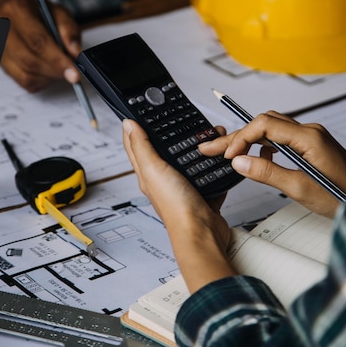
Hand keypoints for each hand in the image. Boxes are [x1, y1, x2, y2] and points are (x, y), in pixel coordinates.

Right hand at [0, 0, 81, 91]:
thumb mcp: (58, 12)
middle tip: (74, 74)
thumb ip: (69, 29)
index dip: (58, 60)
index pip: (38, 41)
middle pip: (30, 61)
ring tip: (60, 66)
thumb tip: (75, 53)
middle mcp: (2, 29)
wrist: (12, 15)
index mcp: (17, 10)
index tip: (75, 74)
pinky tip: (47, 69)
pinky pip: (24, 82)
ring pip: (27, 75)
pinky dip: (42, 80)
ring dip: (49, 76)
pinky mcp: (0, 64)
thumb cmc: (37, 13)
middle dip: (56, 71)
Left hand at [122, 120, 234, 291]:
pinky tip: (216, 155)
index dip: (135, 128)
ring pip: (187, 160)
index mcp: (148, 173)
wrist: (202, 234)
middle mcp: (164, 179)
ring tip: (201, 133)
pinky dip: (212, 164)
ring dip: (194, 147)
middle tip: (173, 118)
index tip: (139, 112)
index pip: (136, 145)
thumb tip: (128, 124)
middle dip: (169, 133)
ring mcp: (183, 186)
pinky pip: (207, 174)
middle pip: (163, 150)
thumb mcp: (154, 170)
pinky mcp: (202, 192)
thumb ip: (142, 146)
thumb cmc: (176, 208)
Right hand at [200, 112, 345, 216]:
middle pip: (263, 124)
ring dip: (247, 140)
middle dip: (235, 136)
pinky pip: (280, 138)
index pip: (264, 125)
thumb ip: (267, 173)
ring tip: (226, 153)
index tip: (227, 155)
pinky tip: (257, 160)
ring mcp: (310, 137)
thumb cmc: (342, 196)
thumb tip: (238, 162)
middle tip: (209, 147)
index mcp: (308, 137)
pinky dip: (263, 146)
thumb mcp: (300, 188)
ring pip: (270, 129)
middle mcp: (309, 131)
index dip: (241, 138)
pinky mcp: (311, 145)